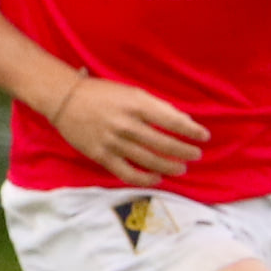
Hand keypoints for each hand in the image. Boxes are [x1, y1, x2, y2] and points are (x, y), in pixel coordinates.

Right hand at [49, 74, 209, 187]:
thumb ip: (157, 106)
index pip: (171, 120)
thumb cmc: (104, 94)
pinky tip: (157, 178)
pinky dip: (145, 179)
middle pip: (163, 144)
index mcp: (136, 104)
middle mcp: (126, 124)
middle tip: (196, 154)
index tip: (204, 136)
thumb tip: (184, 122)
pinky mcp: (102, 156)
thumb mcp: (132, 92)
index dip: (191, 131)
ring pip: (149, 161)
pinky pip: (128, 173)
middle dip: (185, 151)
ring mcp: (113, 142)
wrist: (66, 100)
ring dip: (170, 166)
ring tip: (183, 168)